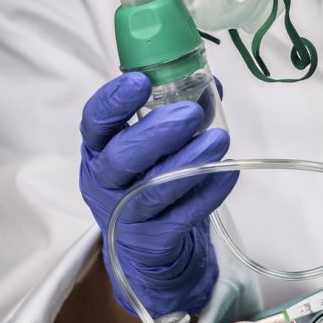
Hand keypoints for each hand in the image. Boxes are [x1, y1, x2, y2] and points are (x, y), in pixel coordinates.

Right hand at [79, 73, 235, 316]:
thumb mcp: (150, 142)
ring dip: (189, 162)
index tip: (141, 80)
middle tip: (191, 113)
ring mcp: (127, 214)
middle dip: (157, 133)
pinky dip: (208, 193)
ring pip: (154, 190)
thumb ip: (176, 109)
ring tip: (219, 139)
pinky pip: (183, 216)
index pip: (95, 123)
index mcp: (99, 149)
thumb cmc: (147, 175)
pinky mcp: (154, 239)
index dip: (114, 102)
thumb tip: (210, 83)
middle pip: (121, 159)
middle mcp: (105, 182)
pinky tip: (227, 172)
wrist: (145, 242)